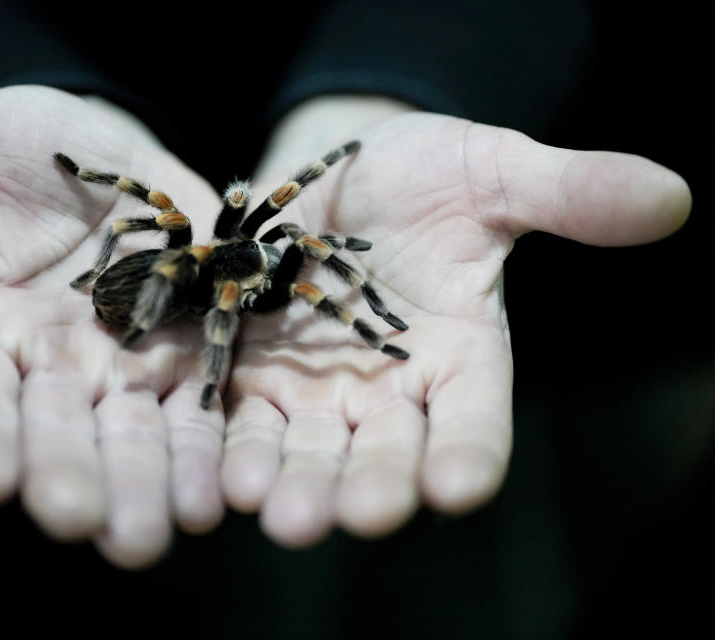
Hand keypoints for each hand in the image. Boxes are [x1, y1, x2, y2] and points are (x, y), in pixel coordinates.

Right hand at [0, 85, 228, 567]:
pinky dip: (208, 450)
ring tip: (156, 532)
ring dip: (147, 483)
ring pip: (135, 434)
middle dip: (71, 476)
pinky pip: (202, 407)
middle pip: (60, 431)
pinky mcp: (194, 348)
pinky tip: (219, 492)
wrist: (111, 151)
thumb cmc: (19, 150)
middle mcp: (56, 364)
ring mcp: (128, 363)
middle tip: (83, 522)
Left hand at [220, 97, 691, 545]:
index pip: (473, 421)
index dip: (468, 453)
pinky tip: (219, 473)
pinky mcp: (253, 375)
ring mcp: (318, 391)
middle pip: (387, 456)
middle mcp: (390, 393)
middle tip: (353, 514)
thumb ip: (566, 193)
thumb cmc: (427, 175)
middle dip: (371, 487)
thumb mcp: (493, 173)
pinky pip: (241, 421)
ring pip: (310, 452)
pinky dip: (231, 448)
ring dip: (295, 483)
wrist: (337, 173)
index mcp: (460, 358)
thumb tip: (673, 196)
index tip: (457, 485)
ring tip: (275, 509)